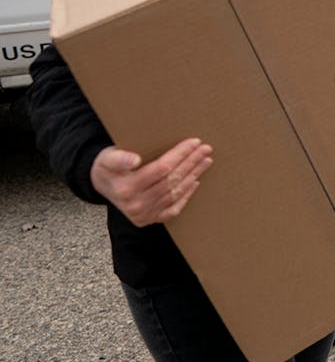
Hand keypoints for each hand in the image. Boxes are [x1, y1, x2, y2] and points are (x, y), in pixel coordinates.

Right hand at [90, 138, 212, 227]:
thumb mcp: (108, 158)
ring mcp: (143, 215)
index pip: (162, 168)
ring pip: (175, 193)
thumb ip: (119, 159)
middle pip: (171, 180)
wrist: (101, 185)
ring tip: (205, 161)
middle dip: (192, 163)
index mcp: (126, 188)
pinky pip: (173, 209)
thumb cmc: (107, 167)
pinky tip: (195, 182)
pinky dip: (186, 195)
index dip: (180, 155)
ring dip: (193, 176)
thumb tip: (135, 159)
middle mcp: (135, 205)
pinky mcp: (149, 220)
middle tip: (206, 149)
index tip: (194, 142)